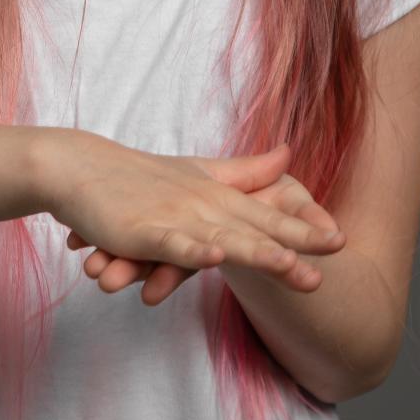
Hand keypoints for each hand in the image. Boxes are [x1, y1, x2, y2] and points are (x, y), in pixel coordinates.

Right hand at [57, 142, 345, 306]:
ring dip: (257, 251)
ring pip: (222, 236)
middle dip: (296, 242)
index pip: (267, 214)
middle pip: (255, 227)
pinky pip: (172, 242)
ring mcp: (174, 216)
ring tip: (291, 265)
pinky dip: (193, 248)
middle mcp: (202, 204)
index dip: (305, 226)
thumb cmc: (136, 176)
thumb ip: (244, 171)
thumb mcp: (197, 173)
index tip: (341, 238)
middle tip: (335, 252)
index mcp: (216, 195)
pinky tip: (215, 256)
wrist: (78, 168)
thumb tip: (288, 154)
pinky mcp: (143, 230)